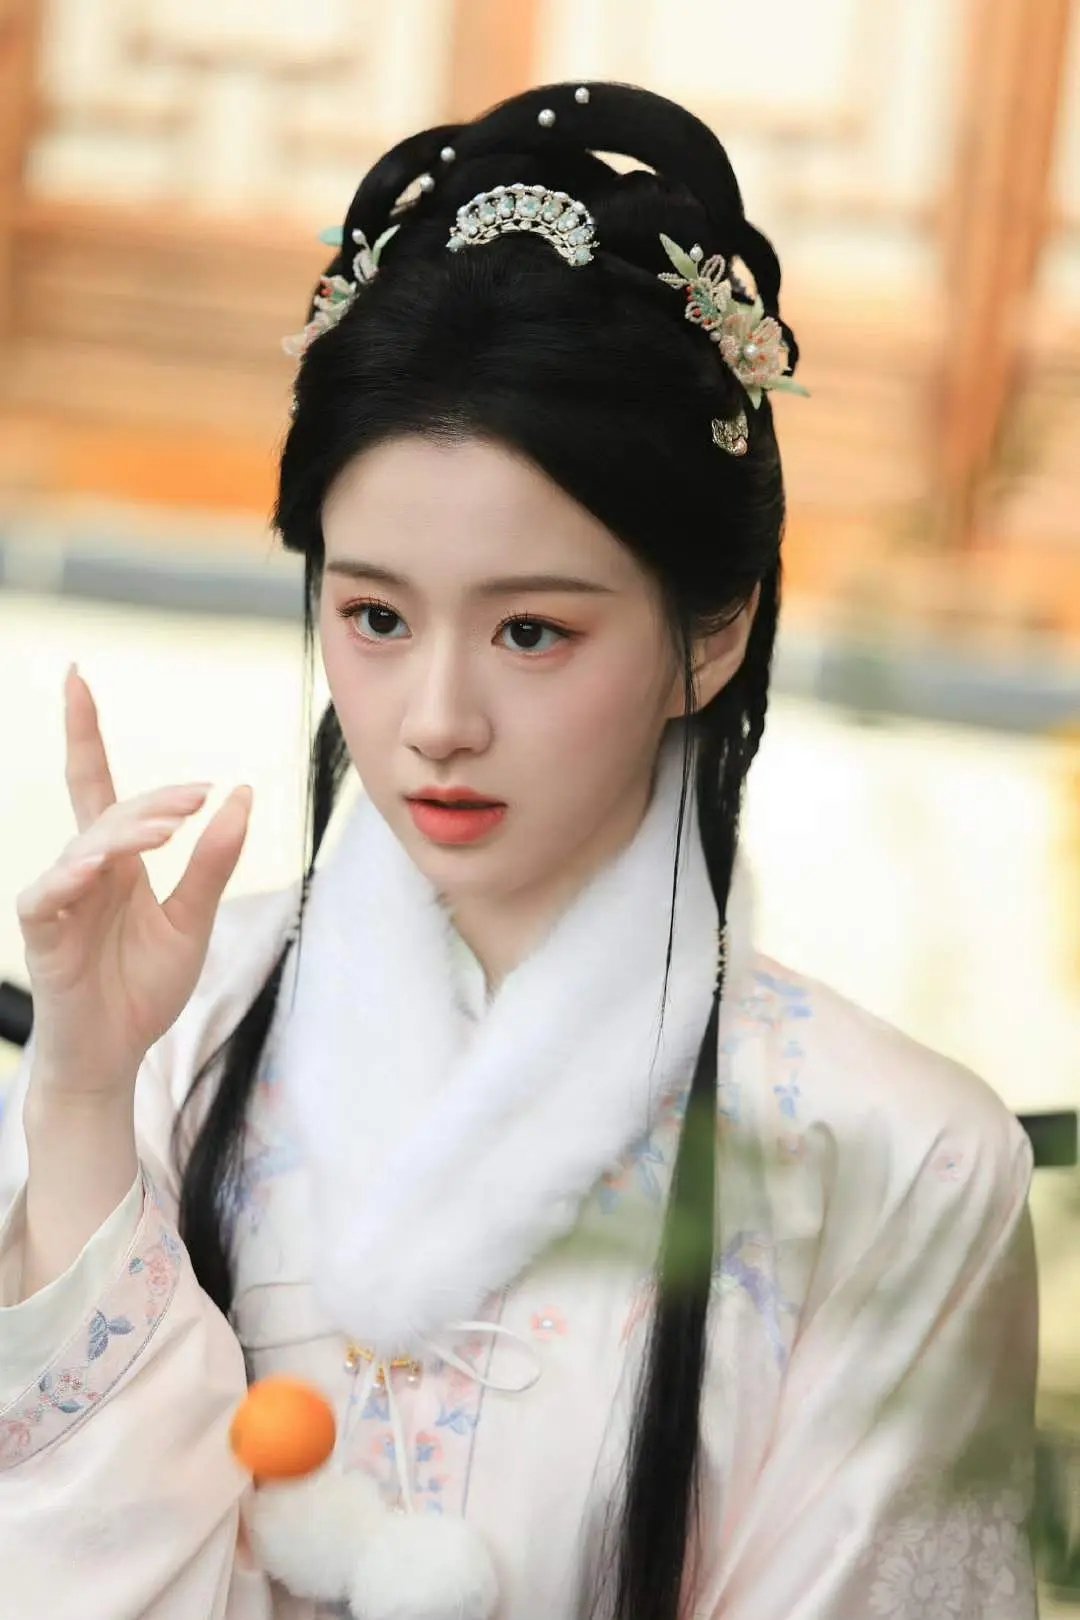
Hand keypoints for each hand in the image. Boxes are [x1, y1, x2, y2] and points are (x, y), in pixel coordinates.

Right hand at [16, 665, 252, 1102]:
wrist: (117, 1057)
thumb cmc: (144, 988)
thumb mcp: (193, 919)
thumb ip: (215, 860)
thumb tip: (241, 793)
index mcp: (114, 860)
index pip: (97, 782)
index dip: (83, 730)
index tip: (76, 676)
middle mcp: (82, 869)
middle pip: (107, 811)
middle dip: (154, 801)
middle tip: (202, 798)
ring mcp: (58, 899)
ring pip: (86, 845)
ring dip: (129, 831)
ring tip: (174, 826)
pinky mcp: (43, 934)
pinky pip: (50, 894)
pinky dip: (73, 877)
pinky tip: (100, 866)